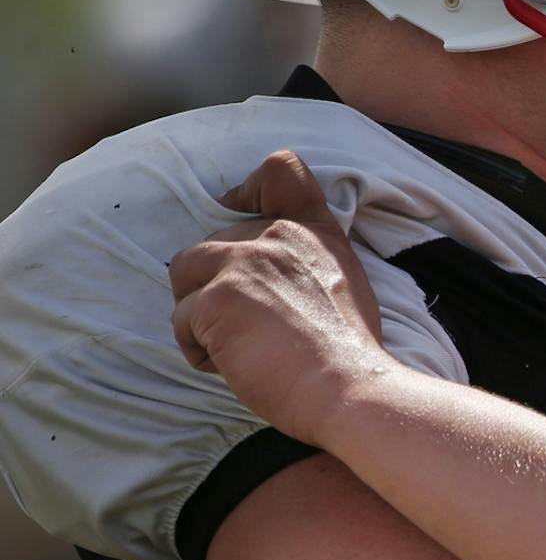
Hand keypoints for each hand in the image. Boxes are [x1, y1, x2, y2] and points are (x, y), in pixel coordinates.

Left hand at [170, 151, 394, 446]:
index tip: (238, 216)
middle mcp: (277, 236)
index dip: (247, 191)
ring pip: (185, 273)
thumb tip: (274, 278)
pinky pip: (181, 320)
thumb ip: (308, 261)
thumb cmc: (350, 354)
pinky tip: (232, 366)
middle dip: (219, 286)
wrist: (349, 389)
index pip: (280, 170)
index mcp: (312, 232)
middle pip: (214, 242)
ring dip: (199, 311)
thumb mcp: (347, 285)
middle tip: (252, 329)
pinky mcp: (215, 299)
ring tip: (233, 345)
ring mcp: (242, 264)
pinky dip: (199, 349)